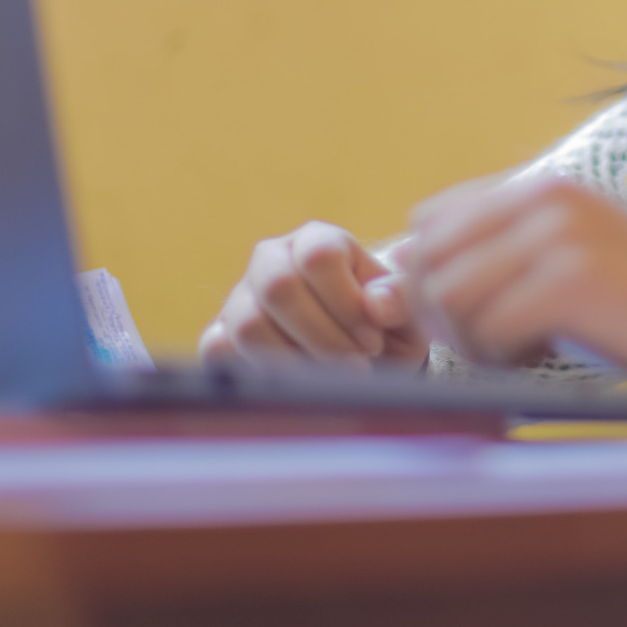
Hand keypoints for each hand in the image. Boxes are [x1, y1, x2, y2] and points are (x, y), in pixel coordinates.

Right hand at [199, 221, 428, 367]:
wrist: (361, 359)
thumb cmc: (384, 327)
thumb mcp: (406, 313)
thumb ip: (400, 299)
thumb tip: (376, 304)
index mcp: (317, 241)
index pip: (318, 256)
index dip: (347, 304)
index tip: (373, 341)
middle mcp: (271, 260)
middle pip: (278, 286)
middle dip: (323, 337)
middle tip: (356, 365)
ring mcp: (240, 297)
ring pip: (249, 325)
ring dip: (296, 361)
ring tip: (331, 379)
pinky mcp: (221, 335)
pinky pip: (221, 351)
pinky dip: (261, 375)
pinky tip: (297, 385)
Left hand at [396, 171, 626, 378]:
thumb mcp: (560, 262)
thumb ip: (490, 260)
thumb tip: (392, 283)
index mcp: (539, 187)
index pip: (431, 221)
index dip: (430, 276)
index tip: (465, 317)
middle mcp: (544, 199)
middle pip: (429, 257)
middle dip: (439, 314)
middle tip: (484, 345)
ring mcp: (559, 235)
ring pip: (450, 293)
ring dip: (468, 339)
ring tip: (513, 351)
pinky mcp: (572, 280)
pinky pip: (489, 325)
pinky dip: (500, 355)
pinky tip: (537, 357)